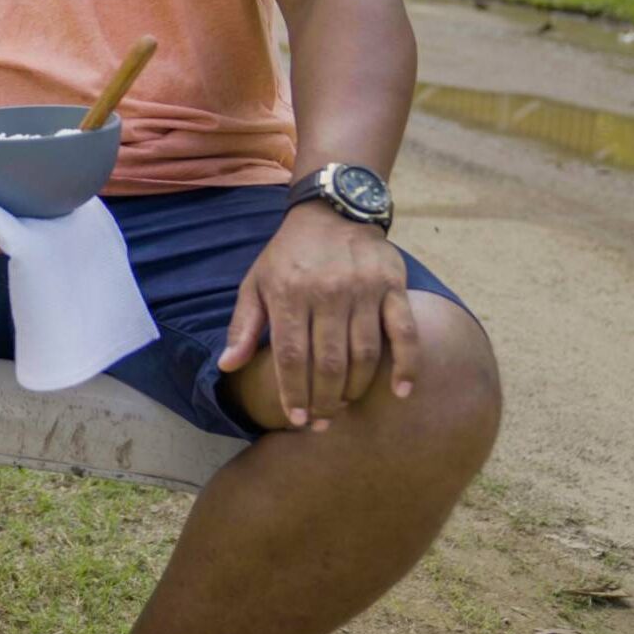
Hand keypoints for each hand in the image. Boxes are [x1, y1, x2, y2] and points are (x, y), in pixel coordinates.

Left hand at [219, 201, 419, 430]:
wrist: (332, 211)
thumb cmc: (289, 254)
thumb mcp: (255, 282)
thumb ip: (243, 325)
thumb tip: (227, 366)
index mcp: (289, 293)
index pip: (291, 355)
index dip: (293, 391)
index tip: (296, 418)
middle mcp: (327, 292)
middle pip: (328, 361)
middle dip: (324, 400)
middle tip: (321, 423)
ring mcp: (364, 290)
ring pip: (364, 354)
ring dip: (355, 388)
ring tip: (344, 408)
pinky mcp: (393, 287)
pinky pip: (404, 332)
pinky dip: (406, 365)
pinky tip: (400, 392)